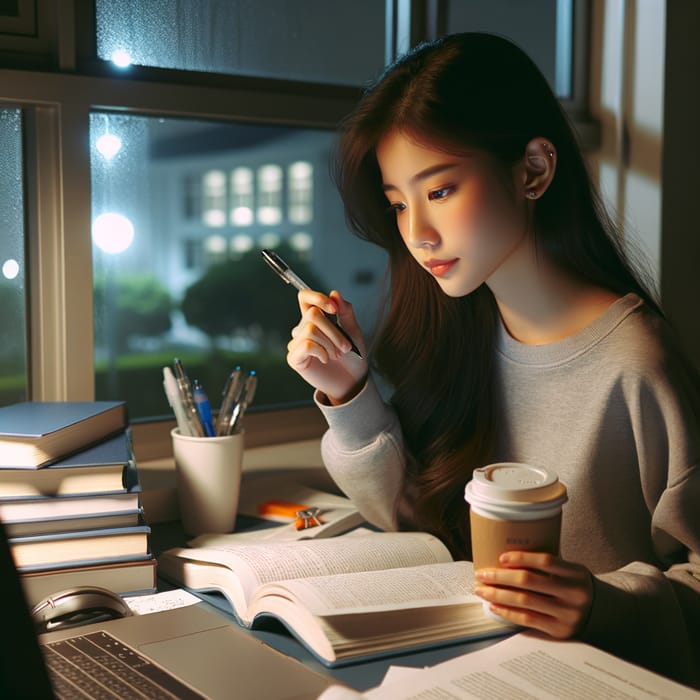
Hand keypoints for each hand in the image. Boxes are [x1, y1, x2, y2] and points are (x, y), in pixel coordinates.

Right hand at [287, 289, 367, 403]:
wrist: (352, 381)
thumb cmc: (352, 356)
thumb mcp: (352, 330)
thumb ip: (345, 311)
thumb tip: (334, 294)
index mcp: (315, 319)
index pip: (304, 298)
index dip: (317, 297)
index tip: (333, 309)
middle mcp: (303, 329)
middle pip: (312, 314)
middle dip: (333, 330)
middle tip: (345, 347)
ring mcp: (297, 344)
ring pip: (310, 329)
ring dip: (330, 343)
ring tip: (337, 355)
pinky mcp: (294, 358)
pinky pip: (306, 345)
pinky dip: (321, 351)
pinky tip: (326, 359)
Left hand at [474, 551, 593, 638]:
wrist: (602, 615)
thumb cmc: (576, 587)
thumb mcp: (571, 572)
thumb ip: (548, 566)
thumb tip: (508, 559)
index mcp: (576, 574)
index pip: (545, 561)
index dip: (521, 558)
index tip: (501, 558)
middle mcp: (573, 594)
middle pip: (529, 581)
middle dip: (500, 577)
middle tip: (481, 573)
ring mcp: (566, 614)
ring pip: (525, 601)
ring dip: (498, 594)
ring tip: (482, 589)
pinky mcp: (559, 631)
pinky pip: (527, 620)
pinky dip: (507, 612)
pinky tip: (494, 605)